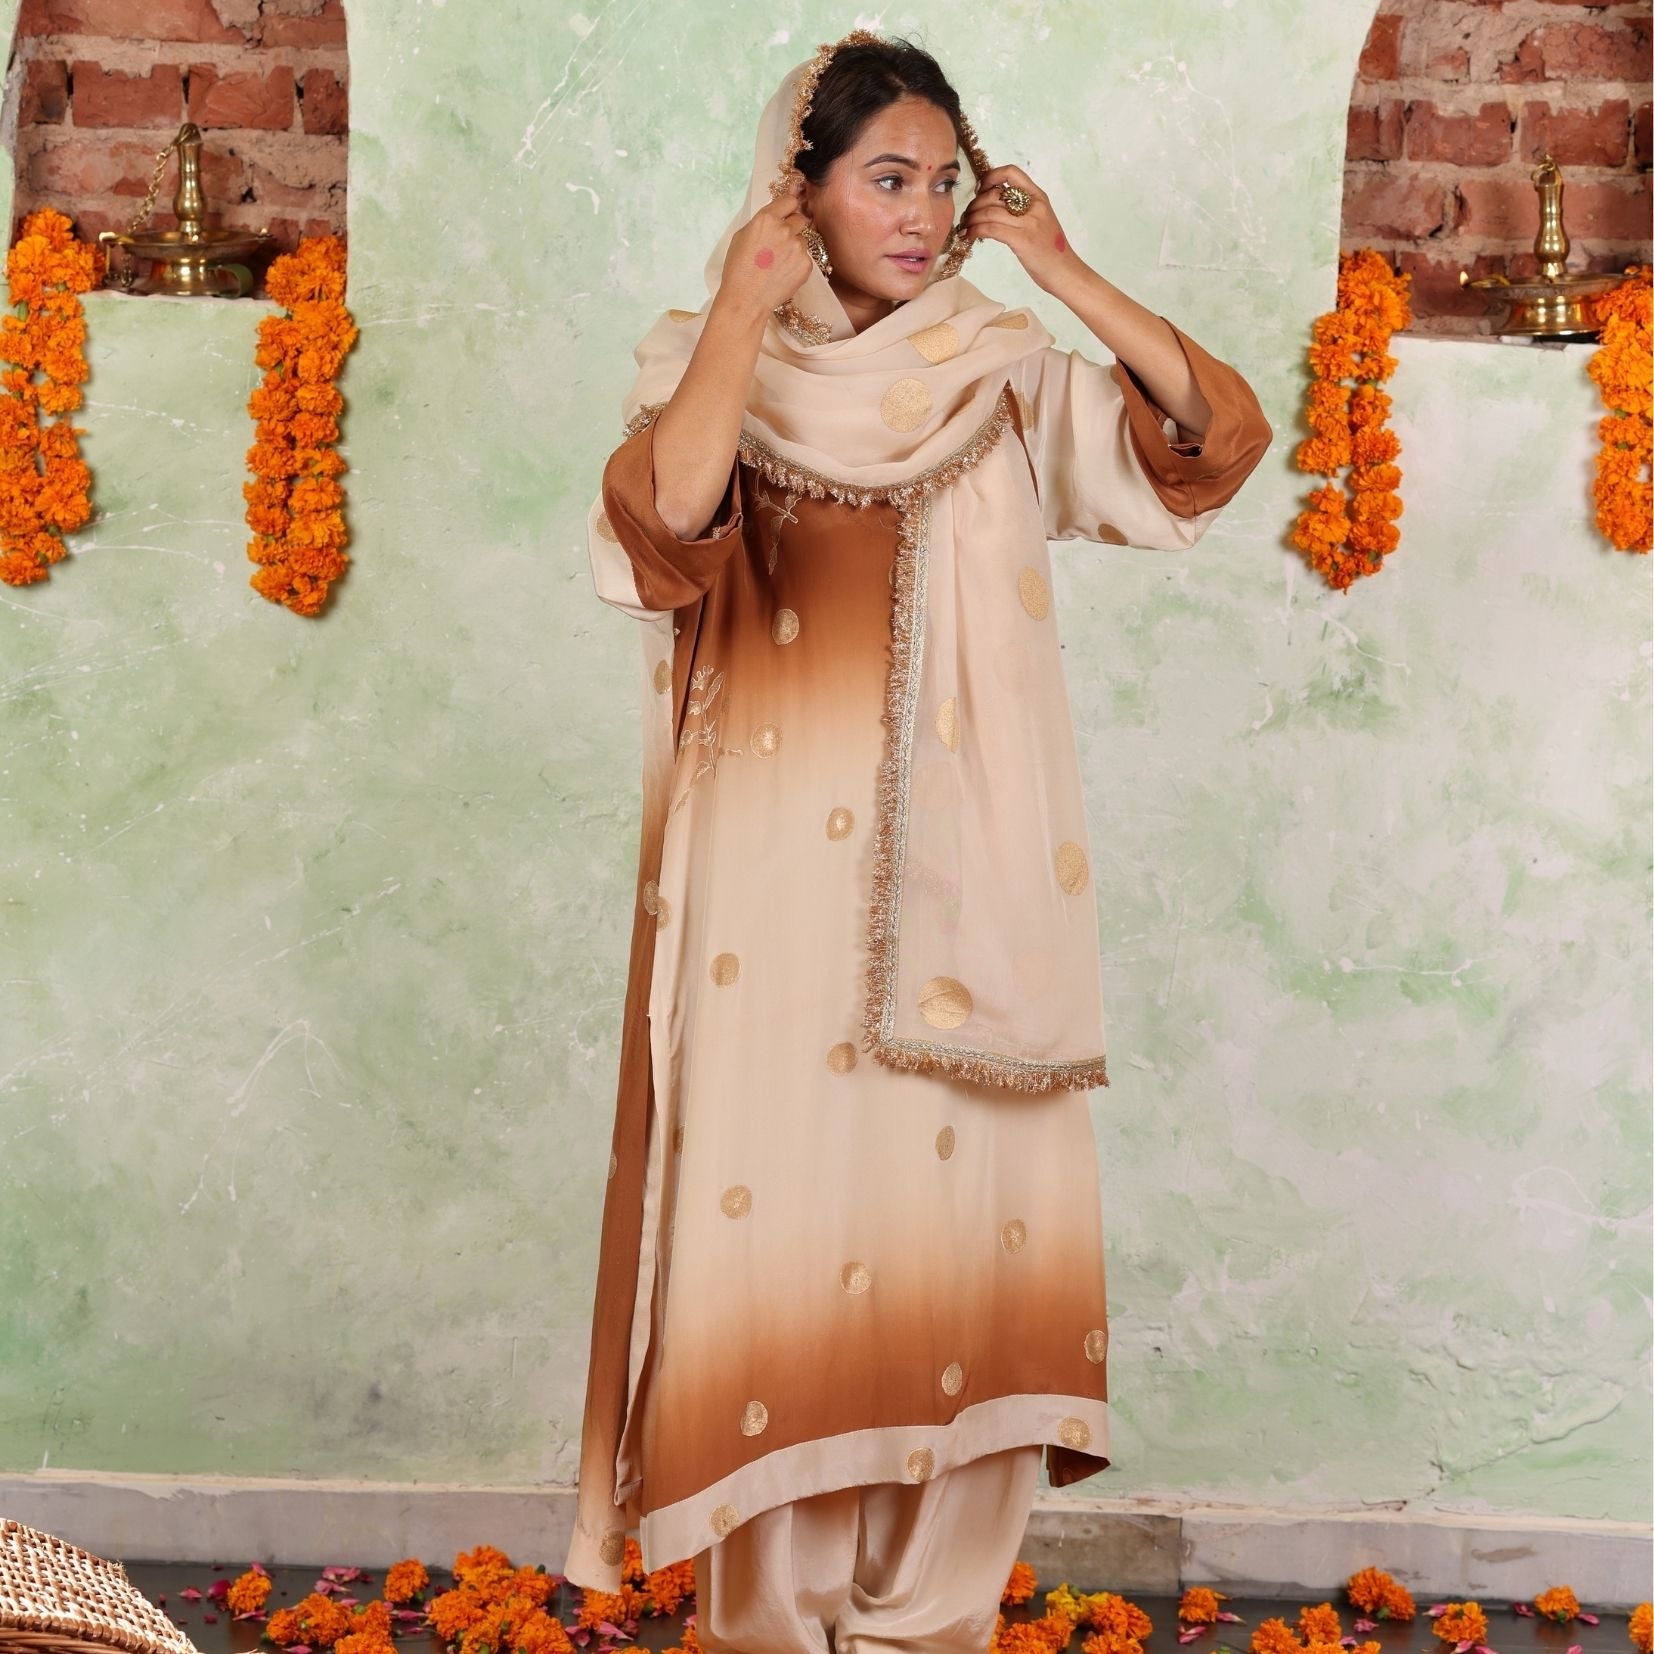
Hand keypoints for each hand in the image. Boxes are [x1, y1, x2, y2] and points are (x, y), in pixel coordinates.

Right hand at [718, 169, 815, 321]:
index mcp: (766, 218)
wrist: (746, 300)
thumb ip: (761, 223)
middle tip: (780, 243)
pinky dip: (797, 265)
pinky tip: (783, 274)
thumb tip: (775, 217)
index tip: (787, 213)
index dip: (788, 208)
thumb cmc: (738, 269)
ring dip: (794, 248)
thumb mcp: (742, 237)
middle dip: (792, 227)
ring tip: (778, 264)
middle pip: (800, 219)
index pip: (790, 201)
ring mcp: (797, 247)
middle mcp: (784, 229)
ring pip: (802, 240)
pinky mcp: (806, 265)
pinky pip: (805, 258)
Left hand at [956, 165, 1080, 293]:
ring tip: (964, 227)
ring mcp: (1028, 222)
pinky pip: (990, 229)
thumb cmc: (1051, 251)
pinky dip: (974, 231)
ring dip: (971, 219)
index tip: (980, 190)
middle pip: (994, 194)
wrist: (1066, 272)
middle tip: (966, 216)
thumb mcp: (1041, 221)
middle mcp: (1034, 205)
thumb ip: (1022, 210)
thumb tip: (994, 206)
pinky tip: (969, 236)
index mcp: (1039, 197)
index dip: (990, 177)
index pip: (1011, 172)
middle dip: (974, 204)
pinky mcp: (1022, 239)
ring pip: (988, 211)